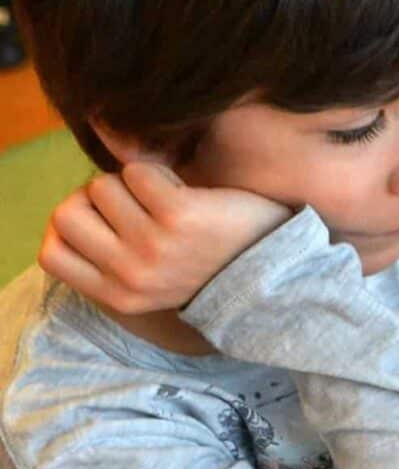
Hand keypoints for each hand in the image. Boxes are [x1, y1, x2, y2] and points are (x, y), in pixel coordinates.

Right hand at [39, 163, 292, 314]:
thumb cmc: (211, 265)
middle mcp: (130, 276)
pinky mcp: (179, 217)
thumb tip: (76, 205)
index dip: (72, 226)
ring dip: (132, 182)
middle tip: (135, 204)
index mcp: (119, 296)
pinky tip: (188, 191)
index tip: (104, 221)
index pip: (50, 253)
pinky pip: (139, 172)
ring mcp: (153, 247)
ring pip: (102, 186)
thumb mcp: (154, 281)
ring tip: (168, 199)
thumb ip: (112, 257)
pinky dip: (159, 171)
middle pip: (66, 213)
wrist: (278, 272)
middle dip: (96, 199)